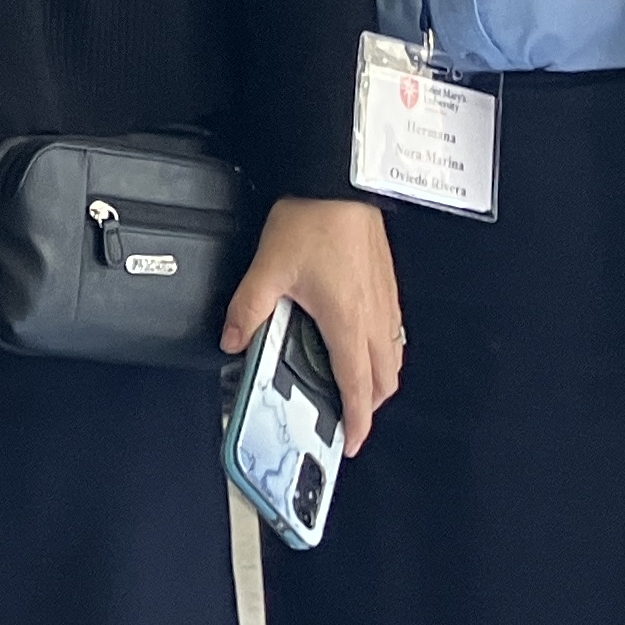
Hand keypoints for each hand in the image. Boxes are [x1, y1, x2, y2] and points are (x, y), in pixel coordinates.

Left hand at [220, 195, 403, 450]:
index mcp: (346, 322)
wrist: (339, 181)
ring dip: (377, 380)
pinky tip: (358, 342)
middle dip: (368, 406)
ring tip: (352, 386)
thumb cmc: (313, 220)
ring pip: (392, 358)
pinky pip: (393, 333)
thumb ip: (246, 310)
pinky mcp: (387, 284)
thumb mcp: (268, 268)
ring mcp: (386, 300)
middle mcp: (374, 317)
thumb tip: (230, 340)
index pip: (356, 387)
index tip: (350, 443)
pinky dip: (382, 352)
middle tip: (346, 417)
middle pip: (384, 380)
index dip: (355, 421)